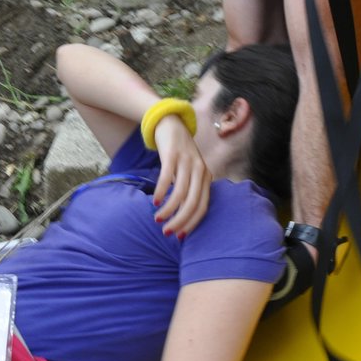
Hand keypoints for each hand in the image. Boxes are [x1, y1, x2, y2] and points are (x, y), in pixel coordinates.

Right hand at [151, 115, 209, 236]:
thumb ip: (188, 190)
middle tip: (167, 232)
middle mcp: (200, 170)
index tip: (180, 236)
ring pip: (180, 193)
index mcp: (206, 177)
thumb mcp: (189, 172)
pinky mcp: (173, 155)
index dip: (192, 223)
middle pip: (193, 202)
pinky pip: (167, 177)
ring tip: (158, 219)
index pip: (203, 206)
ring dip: (169, 209)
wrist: (172, 124)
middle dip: (181, 221)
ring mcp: (187, 162)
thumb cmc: (180, 154)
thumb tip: (181, 216)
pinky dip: (161, 191)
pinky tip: (154, 202)